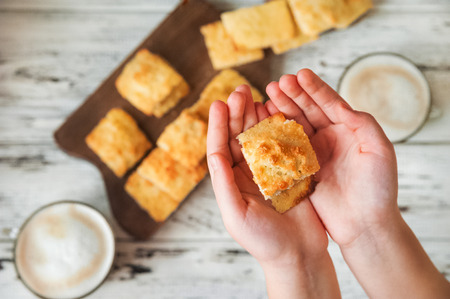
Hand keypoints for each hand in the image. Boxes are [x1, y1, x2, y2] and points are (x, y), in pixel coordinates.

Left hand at [206, 85, 340, 297]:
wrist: (298, 255)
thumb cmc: (264, 241)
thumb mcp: (236, 215)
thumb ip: (224, 185)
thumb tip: (214, 154)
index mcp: (231, 181)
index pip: (220, 148)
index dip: (218, 125)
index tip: (218, 103)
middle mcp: (248, 173)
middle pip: (239, 136)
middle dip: (238, 113)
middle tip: (240, 90)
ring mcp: (270, 170)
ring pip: (261, 136)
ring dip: (258, 116)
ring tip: (258, 95)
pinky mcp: (292, 171)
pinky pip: (285, 144)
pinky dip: (282, 128)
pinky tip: (280, 112)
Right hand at [265, 69, 397, 246]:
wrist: (365, 224)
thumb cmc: (378, 188)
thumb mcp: (379, 150)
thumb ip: (364, 123)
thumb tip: (341, 105)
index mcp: (348, 129)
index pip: (329, 103)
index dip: (314, 88)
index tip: (299, 74)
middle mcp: (329, 138)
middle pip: (308, 110)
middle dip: (293, 95)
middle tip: (276, 83)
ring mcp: (313, 154)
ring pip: (295, 126)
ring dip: (281, 110)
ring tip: (267, 96)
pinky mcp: (300, 170)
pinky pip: (285, 149)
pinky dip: (275, 134)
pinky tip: (265, 122)